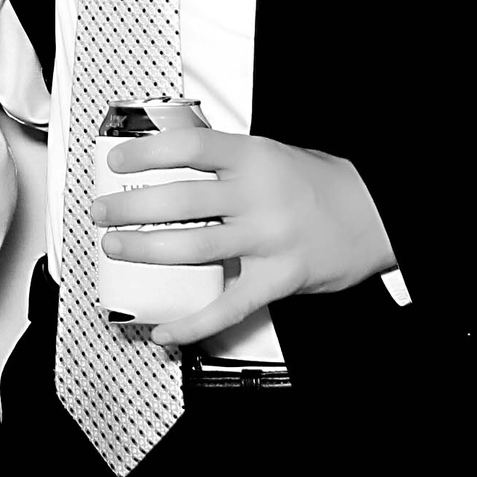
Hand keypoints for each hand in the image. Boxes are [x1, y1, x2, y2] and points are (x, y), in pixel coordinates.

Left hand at [92, 128, 395, 347]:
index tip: (118, 160)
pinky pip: (227, 306)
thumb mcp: (269, 153)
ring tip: (117, 247)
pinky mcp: (278, 279)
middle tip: (103, 211)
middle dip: (130, 208)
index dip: (147, 153)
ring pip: (193, 248)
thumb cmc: (316, 183)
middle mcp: (258, 197)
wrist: (373, 213)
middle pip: (180, 201)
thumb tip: (162, 160)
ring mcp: (267, 240)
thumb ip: (222, 160)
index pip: (190, 148)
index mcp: (253, 158)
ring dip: (145, 250)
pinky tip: (163, 328)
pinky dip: (190, 323)